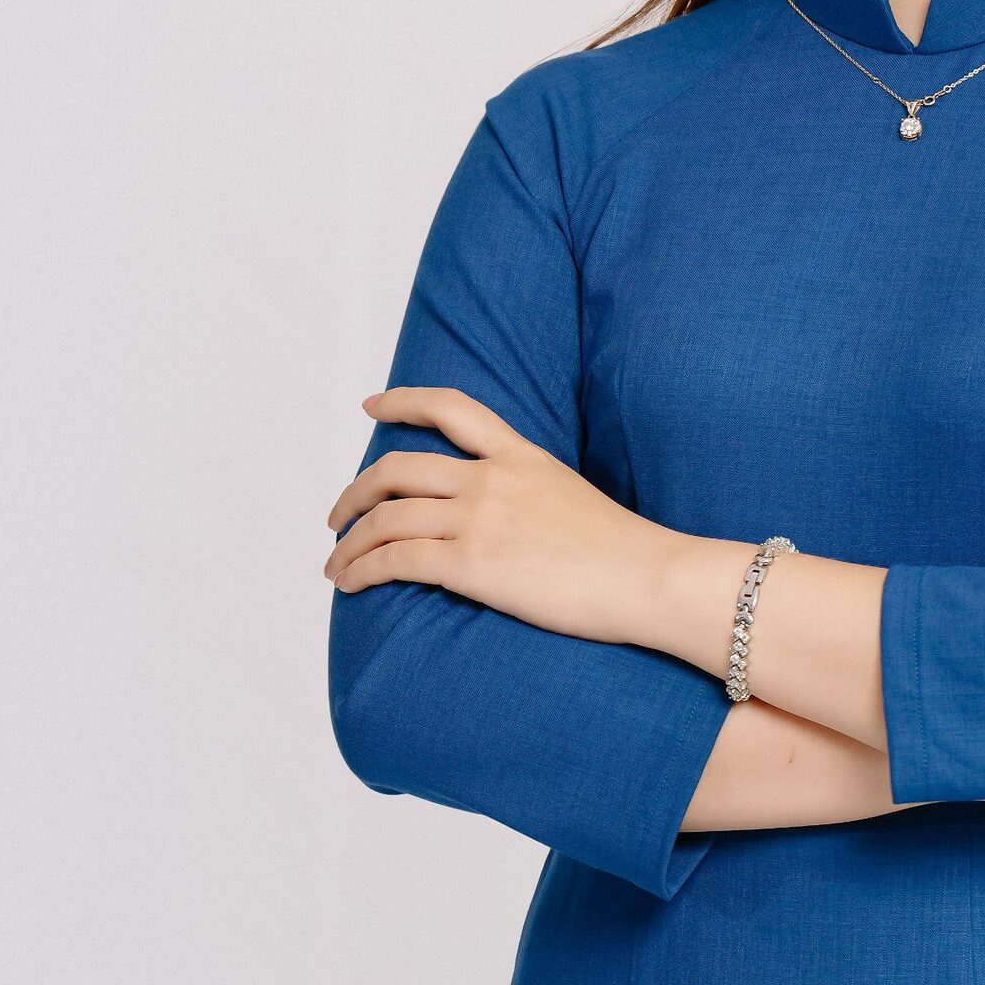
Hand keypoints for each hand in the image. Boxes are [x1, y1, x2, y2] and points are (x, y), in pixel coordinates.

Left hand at [322, 386, 670, 641]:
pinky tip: (350, 584)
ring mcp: (480, 519)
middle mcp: (492, 479)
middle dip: (354, 493)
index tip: (372, 404)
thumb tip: (504, 516)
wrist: (648, 577)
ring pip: (386, 518)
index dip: (404, 400)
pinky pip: (394, 560)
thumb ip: (530, 492)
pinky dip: (361, 571)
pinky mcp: (472, 564)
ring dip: (349, 543)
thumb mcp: (572, 495)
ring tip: (336, 565)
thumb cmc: (624, 551)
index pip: (453, 408)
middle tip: (338, 516)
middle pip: (397, 470)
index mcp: (521, 456)